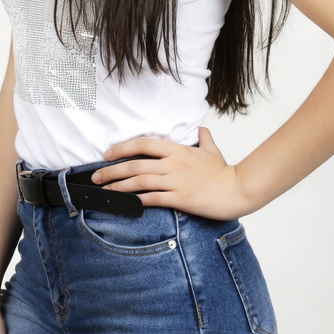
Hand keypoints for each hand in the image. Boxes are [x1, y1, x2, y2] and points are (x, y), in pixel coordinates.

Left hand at [91, 127, 251, 219]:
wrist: (237, 189)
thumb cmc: (224, 172)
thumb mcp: (213, 151)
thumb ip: (205, 139)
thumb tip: (202, 129)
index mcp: (177, 150)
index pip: (144, 144)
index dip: (122, 148)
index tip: (108, 154)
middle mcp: (173, 163)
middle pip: (135, 165)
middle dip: (111, 171)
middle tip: (96, 177)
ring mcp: (175, 181)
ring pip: (139, 182)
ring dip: (118, 187)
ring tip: (105, 191)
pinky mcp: (179, 198)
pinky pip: (152, 199)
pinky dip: (136, 201)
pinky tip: (125, 204)